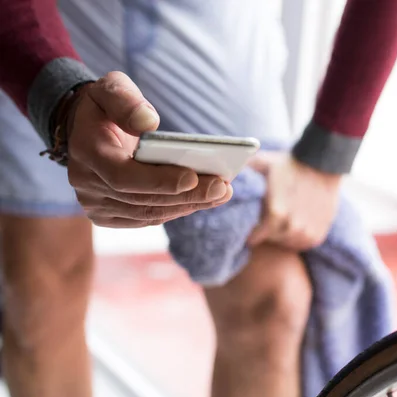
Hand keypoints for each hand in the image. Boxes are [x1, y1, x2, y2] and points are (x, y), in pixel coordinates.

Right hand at [66, 71, 232, 227]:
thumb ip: (126, 100)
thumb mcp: (111, 88)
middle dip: (186, 195)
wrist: (83, 129)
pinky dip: (177, 210)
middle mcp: (87, 183)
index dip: (159, 180)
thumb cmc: (104, 107)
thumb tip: (148, 122)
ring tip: (221, 193)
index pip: (123, 176)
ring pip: (148, 213)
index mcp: (86, 150)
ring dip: (188, 205)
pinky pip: (147, 218)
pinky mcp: (108, 215)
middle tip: (222, 188)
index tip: (193, 177)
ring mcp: (95, 203)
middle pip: (142, 199)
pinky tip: (203, 200)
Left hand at [247, 152, 340, 249]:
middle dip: (266, 231)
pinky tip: (294, 222)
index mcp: (276, 213)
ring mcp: (307, 232)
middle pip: (270, 239)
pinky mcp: (318, 235)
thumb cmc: (290, 163)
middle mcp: (292, 226)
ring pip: (286, 243)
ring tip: (281, 219)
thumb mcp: (263, 163)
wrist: (323, 164)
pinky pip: (301, 244)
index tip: (249, 224)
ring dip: (281, 234)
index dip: (250, 231)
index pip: (255, 237)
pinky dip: (296, 236)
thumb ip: (243, 172)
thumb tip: (222, 177)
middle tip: (265, 219)